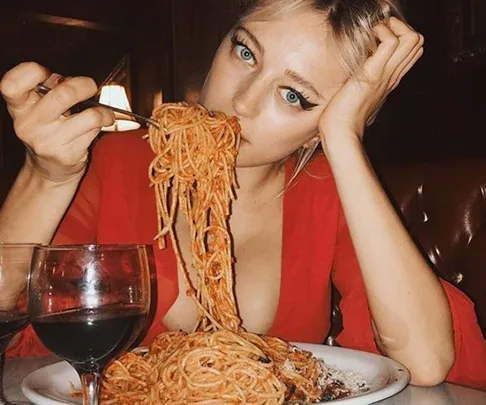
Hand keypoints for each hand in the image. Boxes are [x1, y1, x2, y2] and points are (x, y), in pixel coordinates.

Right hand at [0, 62, 113, 182]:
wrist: (49, 170)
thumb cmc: (48, 131)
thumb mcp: (39, 108)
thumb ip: (49, 88)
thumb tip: (71, 79)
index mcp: (19, 108)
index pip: (11, 84)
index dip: (31, 71)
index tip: (46, 72)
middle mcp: (29, 125)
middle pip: (63, 94)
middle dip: (84, 85)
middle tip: (91, 86)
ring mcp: (49, 141)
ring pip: (89, 116)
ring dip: (103, 111)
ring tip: (104, 112)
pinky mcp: (68, 154)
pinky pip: (94, 131)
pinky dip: (103, 124)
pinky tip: (101, 124)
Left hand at [318, 17, 423, 146]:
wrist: (341, 132)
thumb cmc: (343, 117)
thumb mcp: (356, 94)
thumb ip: (361, 82)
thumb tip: (354, 72)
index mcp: (389, 80)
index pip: (412, 51)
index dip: (400, 35)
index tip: (379, 37)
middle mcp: (392, 76)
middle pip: (418, 42)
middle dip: (400, 27)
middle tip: (378, 32)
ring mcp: (386, 74)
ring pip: (412, 39)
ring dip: (393, 27)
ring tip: (375, 34)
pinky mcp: (373, 73)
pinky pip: (391, 42)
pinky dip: (381, 32)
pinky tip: (367, 40)